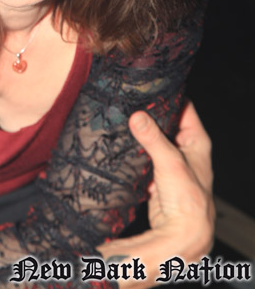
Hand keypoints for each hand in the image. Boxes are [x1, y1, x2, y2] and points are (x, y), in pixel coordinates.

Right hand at [128, 99, 214, 258]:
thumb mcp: (170, 162)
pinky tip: (122, 141)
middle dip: (149, 114)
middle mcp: (185, 148)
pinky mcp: (157, 173)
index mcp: (196, 140)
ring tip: (122, 116)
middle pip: (165, 122)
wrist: (181, 233)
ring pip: (153, 138)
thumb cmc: (188, 200)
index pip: (183, 107)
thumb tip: (136, 116)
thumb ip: (152, 138)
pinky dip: (135, 149)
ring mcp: (170, 161)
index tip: (147, 86)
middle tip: (129, 101)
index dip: (168, 96)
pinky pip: (144, 154)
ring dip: (141, 132)